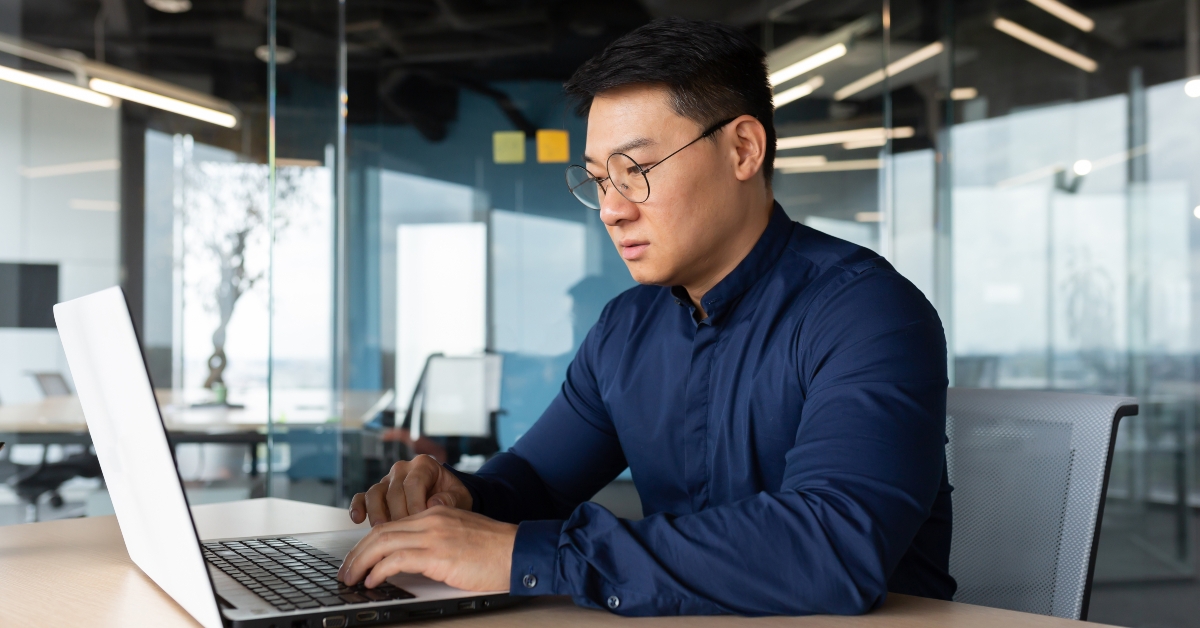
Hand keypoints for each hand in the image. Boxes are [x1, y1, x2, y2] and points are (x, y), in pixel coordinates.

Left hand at [337, 506, 516, 591]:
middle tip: (346, 571)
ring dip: (361, 563)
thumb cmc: (495, 551)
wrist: (519, 551)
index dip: (368, 543)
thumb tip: (409, 561)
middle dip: (357, 553)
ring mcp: (434, 535)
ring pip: (382, 543)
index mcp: (436, 513)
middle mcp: (431, 519)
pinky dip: (379, 571)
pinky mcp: (438, 553)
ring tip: (352, 579)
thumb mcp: (460, 536)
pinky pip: (396, 559)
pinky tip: (373, 582)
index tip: (358, 560)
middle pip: (381, 532)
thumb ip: (436, 540)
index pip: (391, 524)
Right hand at [349, 455, 472, 524]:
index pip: (413, 483)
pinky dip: (358, 506)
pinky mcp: (377, 493)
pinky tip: (357, 519)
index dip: (415, 504)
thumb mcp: (460, 498)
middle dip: (398, 514)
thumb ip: (450, 500)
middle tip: (404, 534)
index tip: (419, 522)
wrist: (446, 498)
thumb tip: (434, 504)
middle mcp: (402, 469)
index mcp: (424, 465)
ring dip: (377, 513)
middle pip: (394, 491)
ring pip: (375, 493)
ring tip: (382, 530)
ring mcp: (387, 480)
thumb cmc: (452, 498)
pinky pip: (362, 497)